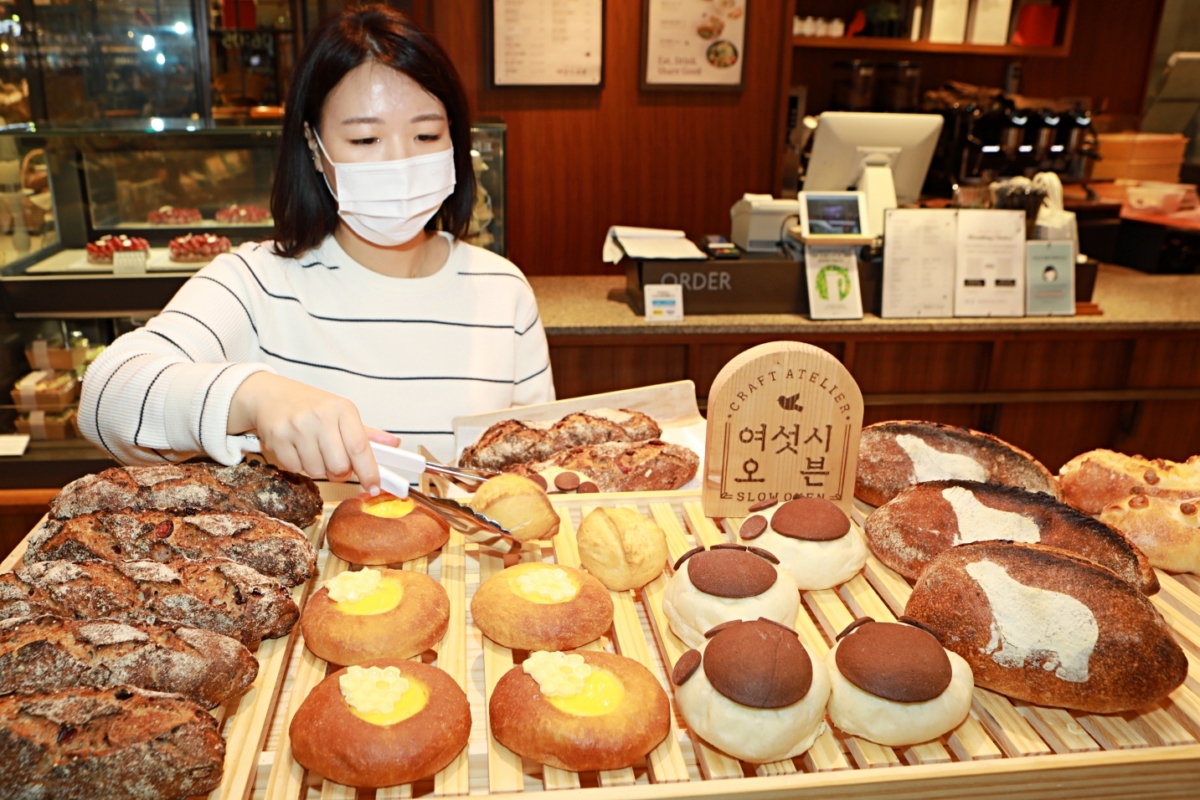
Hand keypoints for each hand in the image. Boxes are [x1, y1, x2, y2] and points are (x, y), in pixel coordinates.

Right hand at [229, 373, 399, 491]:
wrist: (268, 394)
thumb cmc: (310, 406)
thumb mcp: (341, 412)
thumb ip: (367, 433)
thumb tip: (394, 445)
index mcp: (342, 409)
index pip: (360, 447)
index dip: (369, 472)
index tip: (374, 487)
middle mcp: (321, 416)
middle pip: (339, 466)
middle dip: (340, 472)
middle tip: (335, 463)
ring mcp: (297, 427)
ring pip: (317, 471)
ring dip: (318, 468)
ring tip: (312, 449)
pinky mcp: (277, 437)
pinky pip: (295, 468)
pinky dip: (298, 465)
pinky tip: (296, 448)